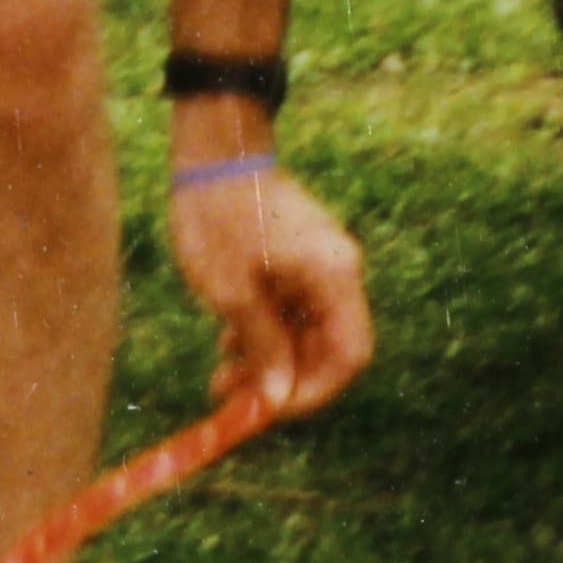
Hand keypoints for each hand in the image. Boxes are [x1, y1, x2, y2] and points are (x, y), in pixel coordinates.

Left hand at [166, 157, 376, 419]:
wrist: (213, 152)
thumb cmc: (219, 215)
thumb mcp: (232, 291)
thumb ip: (262, 347)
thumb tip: (277, 399)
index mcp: (335, 276)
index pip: (349, 355)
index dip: (312, 392)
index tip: (267, 410)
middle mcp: (339, 273)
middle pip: (328, 349)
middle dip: (282, 380)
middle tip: (230, 399)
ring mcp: (320, 267)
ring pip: (306, 335)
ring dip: (267, 361)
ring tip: (220, 375)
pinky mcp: (299, 263)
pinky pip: (292, 313)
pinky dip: (264, 333)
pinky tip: (227, 341)